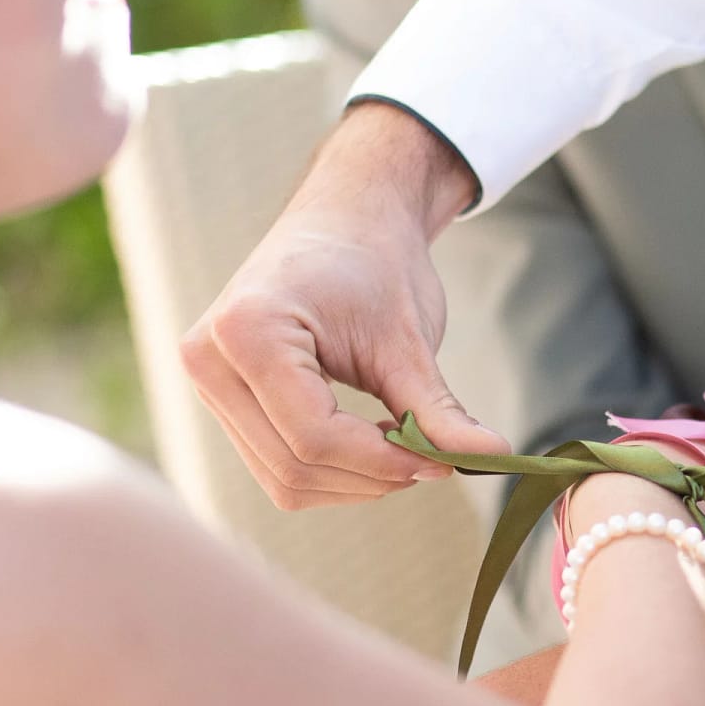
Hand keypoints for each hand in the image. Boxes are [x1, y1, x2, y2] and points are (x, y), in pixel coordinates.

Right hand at [181, 103, 508, 509]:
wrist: (345, 222)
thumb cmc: (376, 267)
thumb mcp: (409, 343)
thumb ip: (440, 410)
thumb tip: (496, 457)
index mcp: (249, 331)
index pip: (314, 436)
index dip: (383, 462)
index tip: (441, 463)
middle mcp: (209, 360)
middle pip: (295, 466)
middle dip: (372, 477)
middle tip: (432, 460)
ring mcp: (208, 383)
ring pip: (283, 480)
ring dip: (355, 482)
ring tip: (405, 449)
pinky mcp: (223, 400)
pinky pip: (275, 467)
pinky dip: (333, 473)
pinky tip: (373, 445)